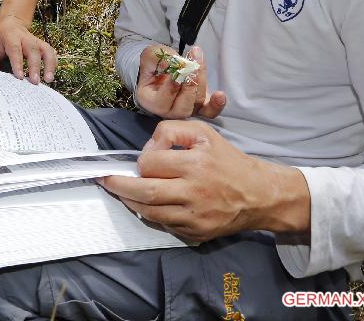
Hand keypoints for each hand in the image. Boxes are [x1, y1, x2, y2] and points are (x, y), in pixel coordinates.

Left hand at [0, 15, 57, 83]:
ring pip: (46, 50)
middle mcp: (26, 38)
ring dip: (49, 64)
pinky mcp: (42, 45)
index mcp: (11, 37)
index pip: (15, 49)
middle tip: (35, 82)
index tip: (20, 76)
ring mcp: (36, 41)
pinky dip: (54, 63)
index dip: (18, 63)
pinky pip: (51, 52)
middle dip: (35, 66)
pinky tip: (51, 74)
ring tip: (48, 79)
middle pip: (33, 50)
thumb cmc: (0, 38)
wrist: (11, 24)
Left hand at [99, 119, 309, 241]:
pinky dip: (151, 215)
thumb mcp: (204, 132)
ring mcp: (194, 217)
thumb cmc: (228, 160)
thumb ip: (172, 130)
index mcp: (195, 164)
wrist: (258, 195)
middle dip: (119, 186)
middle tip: (106, 180)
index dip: (143, 159)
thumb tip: (148, 147)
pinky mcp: (196, 234)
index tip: (144, 158)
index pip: (151, 163)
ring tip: (121, 192)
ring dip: (130, 202)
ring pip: (150, 213)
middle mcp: (194, 192)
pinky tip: (146, 205)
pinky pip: (165, 226)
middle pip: (145, 192)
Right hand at [136, 45, 225, 118]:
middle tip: (192, 67)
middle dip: (189, 86)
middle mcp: (168, 111)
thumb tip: (175, 63)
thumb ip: (158, 58)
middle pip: (183, 107)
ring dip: (200, 80)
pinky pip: (210, 111)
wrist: (165, 67)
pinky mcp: (200, 106)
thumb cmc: (155, 63)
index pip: (162, 101)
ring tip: (197, 59)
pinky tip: (220, 95)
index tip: (177, 72)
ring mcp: (186, 110)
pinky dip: (216, 104)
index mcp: (152, 102)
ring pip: (197, 102)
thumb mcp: (151, 56)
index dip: (171, 88)